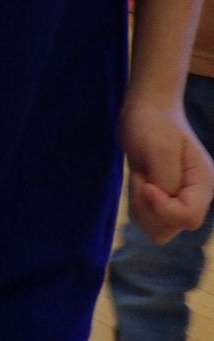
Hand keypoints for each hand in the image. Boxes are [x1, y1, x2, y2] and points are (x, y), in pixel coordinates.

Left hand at [121, 98, 213, 241]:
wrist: (147, 111)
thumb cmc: (153, 124)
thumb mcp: (159, 148)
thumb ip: (165, 180)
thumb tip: (163, 202)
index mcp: (202, 184)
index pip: (188, 217)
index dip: (162, 207)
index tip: (147, 183)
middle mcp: (194, 196)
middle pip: (172, 228)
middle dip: (148, 208)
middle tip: (143, 178)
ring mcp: (179, 200)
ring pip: (159, 230)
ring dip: (140, 208)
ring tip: (141, 179)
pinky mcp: (163, 201)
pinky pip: (148, 221)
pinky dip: (137, 207)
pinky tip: (138, 182)